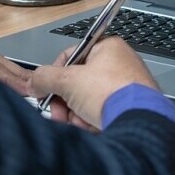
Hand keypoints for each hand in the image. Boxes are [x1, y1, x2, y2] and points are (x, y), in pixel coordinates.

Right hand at [27, 37, 156, 129]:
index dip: (55, 73)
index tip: (45, 87)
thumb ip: (45, 78)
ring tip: (77, 121)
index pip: (71, 55)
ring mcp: (126, 87)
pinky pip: (102, 112)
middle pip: (78, 82)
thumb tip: (35, 81)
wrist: (139, 123)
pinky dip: (92, 121)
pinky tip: (91, 127)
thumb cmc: (114, 94)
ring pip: (88, 100)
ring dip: (76, 113)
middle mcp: (120, 65)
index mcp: (108, 48)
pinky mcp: (129, 108)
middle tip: (56, 110)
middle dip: (64, 100)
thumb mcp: (69, 80)